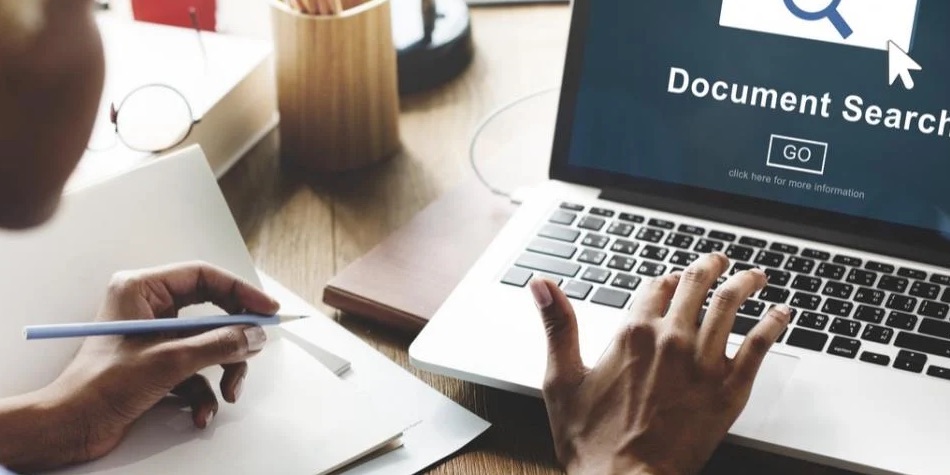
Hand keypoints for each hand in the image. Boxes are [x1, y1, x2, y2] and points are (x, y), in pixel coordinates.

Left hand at [38, 262, 278, 468]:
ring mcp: (154, 336)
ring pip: (208, 343)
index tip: (267, 310)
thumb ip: (218, 344)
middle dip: (233, 339)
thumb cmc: (100, 387)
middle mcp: (148, 307)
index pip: (204, 276)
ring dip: (223, 370)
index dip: (241, 292)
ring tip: (228, 392)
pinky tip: (201, 412)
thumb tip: (254, 336)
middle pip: (211, 312)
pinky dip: (204, 392)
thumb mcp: (170, 361)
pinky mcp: (157, 363)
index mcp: (142, 289)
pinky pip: (196, 369)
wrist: (72, 427)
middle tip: (254, 349)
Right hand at [531, 253, 790, 474]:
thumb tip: (541, 284)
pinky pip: (759, 345)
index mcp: (632, 334)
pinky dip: (773, 323)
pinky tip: (782, 314)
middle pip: (696, 285)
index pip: (656, 286)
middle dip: (710, 267)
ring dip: (746, 283)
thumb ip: (557, 325)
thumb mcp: (561, 379)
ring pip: (731, 305)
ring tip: (755, 276)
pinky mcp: (729, 389)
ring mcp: (703, 363)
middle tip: (719, 261)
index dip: (665, 279)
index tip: (672, 278)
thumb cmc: (592, 440)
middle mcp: (671, 339)